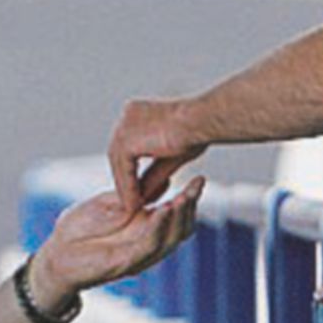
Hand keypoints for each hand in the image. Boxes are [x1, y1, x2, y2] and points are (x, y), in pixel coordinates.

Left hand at [32, 177, 203, 309]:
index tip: (200, 178)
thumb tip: (166, 181)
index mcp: (145, 229)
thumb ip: (137, 196)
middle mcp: (147, 244)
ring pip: (169, 239)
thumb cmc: (78, 230)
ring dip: (179, 218)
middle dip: (190, 208)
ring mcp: (138, 256)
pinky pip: (147, 245)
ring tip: (184, 197)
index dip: (190, 198)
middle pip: (181, 229)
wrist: (54, 255)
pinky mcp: (124, 263)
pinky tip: (163, 210)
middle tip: (197, 186)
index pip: (176, 215)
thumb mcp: (110, 205)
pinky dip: (158, 228)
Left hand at [108, 98, 207, 213]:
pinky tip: (135, 205)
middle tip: (132, 203)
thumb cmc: (198, 132)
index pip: (127, 148)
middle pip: (119, 156)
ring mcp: (124, 125)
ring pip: (119, 164)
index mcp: (137, 112)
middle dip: (125, 181)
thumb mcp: (170, 156)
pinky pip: (124, 170)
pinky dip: (129, 188)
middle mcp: (127, 115)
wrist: (203, 119)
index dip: (131, 171)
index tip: (140, 192)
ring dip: (125, 188)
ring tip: (133, 209)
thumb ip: (154, 173)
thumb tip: (142, 196)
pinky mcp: (126, 138)